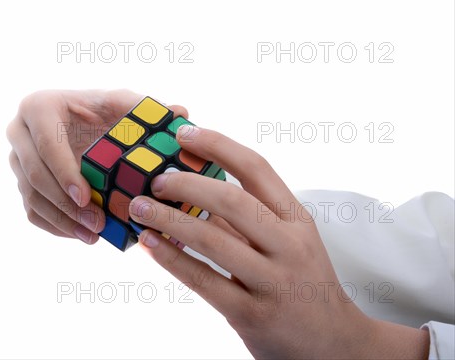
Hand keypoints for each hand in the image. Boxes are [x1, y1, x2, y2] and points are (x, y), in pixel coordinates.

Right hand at [6, 89, 186, 243]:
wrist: (88, 124)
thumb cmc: (108, 112)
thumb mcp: (124, 104)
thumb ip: (147, 107)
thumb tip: (180, 112)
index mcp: (39, 107)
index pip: (46, 144)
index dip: (64, 172)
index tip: (87, 198)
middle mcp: (19, 132)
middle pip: (34, 175)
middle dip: (66, 205)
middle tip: (96, 224)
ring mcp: (17, 160)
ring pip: (31, 197)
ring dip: (63, 221)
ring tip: (93, 235)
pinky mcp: (23, 183)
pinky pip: (32, 211)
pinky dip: (56, 227)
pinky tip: (83, 235)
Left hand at [129, 125, 429, 358]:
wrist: (334, 343)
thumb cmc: (302, 281)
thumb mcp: (289, 241)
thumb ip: (249, 217)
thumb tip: (194, 186)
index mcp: (296, 218)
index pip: (256, 168)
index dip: (218, 145)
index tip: (185, 134)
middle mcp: (289, 245)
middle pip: (232, 200)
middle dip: (186, 183)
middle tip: (155, 180)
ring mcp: (272, 281)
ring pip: (212, 239)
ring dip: (168, 219)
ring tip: (139, 207)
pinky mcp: (252, 314)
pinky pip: (203, 280)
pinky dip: (171, 258)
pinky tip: (150, 244)